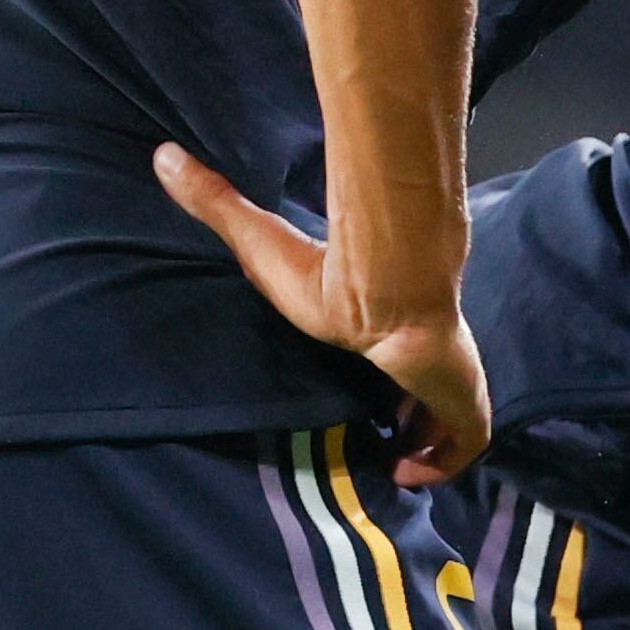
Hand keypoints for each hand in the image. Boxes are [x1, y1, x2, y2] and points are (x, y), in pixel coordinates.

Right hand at [154, 144, 487, 484]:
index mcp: (395, 324)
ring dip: (426, 446)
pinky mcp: (466, 400)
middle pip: (431, 390)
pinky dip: (442, 466)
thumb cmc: (330, 276)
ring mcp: (452, 376)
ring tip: (392, 466)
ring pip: (450, 420)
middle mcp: (429, 349)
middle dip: (413, 418)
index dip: (390, 378)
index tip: (371, 400)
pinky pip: (465, 445)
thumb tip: (162, 154)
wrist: (387, 288)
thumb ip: (218, 204)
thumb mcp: (263, 245)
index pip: (400, 353)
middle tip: (383, 443)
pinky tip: (408, 476)